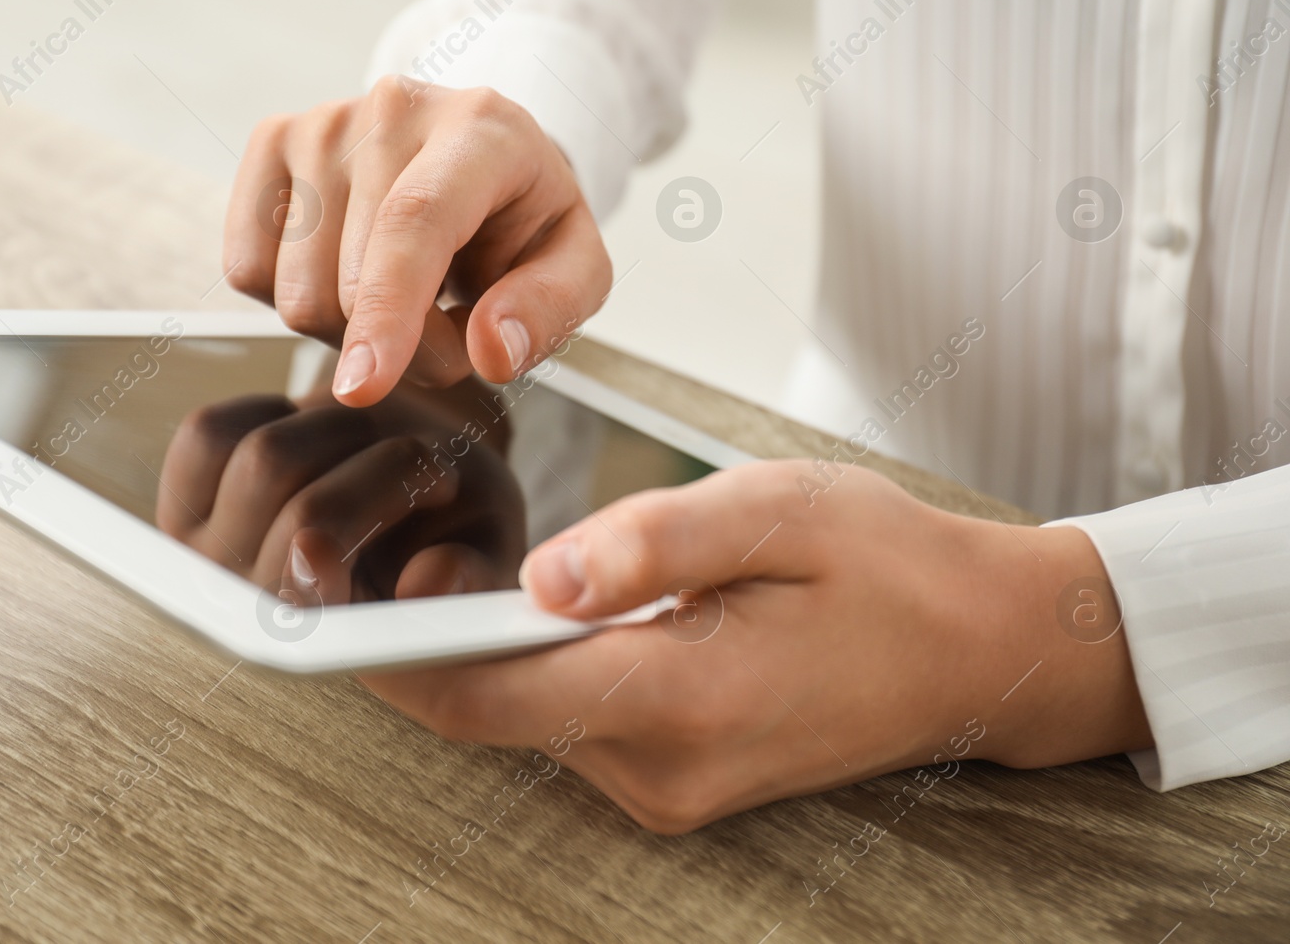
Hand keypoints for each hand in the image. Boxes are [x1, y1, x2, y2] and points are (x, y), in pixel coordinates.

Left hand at [154, 378, 526, 603]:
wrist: (410, 484)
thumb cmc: (453, 527)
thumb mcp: (486, 552)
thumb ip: (470, 576)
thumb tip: (426, 583)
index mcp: (328, 644)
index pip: (295, 613)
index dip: (301, 580)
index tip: (319, 550)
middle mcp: (253, 612)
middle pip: (299, 515)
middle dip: (383, 471)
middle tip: (435, 473)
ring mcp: (207, 557)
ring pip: (265, 460)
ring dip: (340, 433)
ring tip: (383, 450)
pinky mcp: (181, 498)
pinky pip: (212, 432)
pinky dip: (273, 410)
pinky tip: (314, 436)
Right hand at [223, 78, 610, 405]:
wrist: (476, 158)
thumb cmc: (523, 221)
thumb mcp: (575, 268)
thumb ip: (548, 311)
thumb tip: (491, 353)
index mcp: (480, 128)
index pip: (415, 222)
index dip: (387, 311)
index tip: (364, 388)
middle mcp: (391, 107)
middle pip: (346, 282)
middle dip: (400, 349)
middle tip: (448, 332)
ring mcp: (321, 121)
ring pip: (294, 291)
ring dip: (351, 332)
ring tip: (404, 299)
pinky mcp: (271, 141)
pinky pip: (247, 270)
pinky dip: (296, 302)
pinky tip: (346, 275)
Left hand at [364, 460, 1153, 832]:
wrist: (976, 649)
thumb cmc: (884, 564)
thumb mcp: (776, 509)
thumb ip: (652, 540)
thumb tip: (538, 576)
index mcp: (684, 697)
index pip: (495, 696)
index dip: (398, 657)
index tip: (323, 612)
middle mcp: (664, 769)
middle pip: (497, 712)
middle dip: (429, 644)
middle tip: (392, 551)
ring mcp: (672, 788)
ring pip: (531, 719)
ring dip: (489, 654)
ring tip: (472, 565)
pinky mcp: (678, 783)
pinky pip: (573, 726)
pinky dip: (540, 670)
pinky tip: (557, 608)